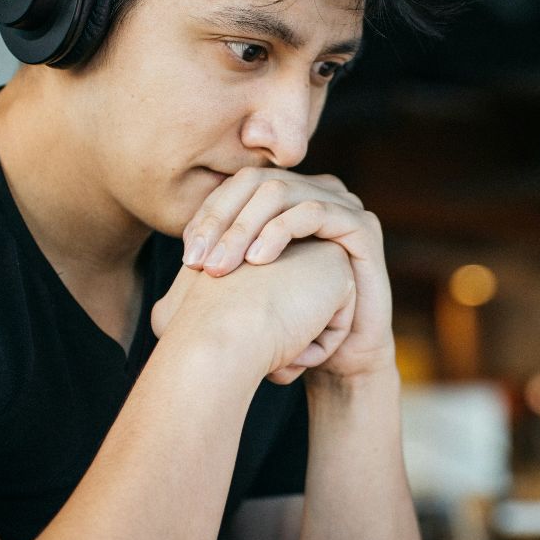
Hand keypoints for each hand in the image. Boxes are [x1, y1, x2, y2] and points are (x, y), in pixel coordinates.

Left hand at [180, 168, 394, 381]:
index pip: (236, 187)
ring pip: (280, 192)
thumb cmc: (292, 325)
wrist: (341, 357)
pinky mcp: (362, 225)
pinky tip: (258, 260)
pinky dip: (280, 230)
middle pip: (255, 182)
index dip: (208, 215)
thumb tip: (178, 267)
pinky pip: (314, 211)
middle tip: (198, 263)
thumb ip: (220, 267)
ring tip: (222, 267)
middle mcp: (314, 192)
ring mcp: (341, 204)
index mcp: (287, 199)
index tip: (187, 257)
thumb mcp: (248, 291)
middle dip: (221, 221)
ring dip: (244, 228)